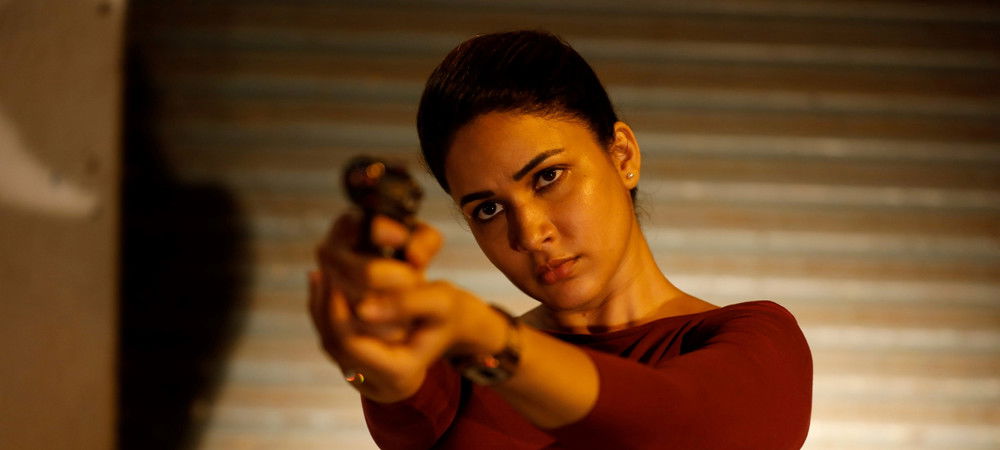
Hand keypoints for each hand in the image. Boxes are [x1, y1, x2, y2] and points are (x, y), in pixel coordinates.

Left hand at [309, 212, 484, 401]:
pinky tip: (323, 280)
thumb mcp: (440, 301)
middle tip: (322, 269)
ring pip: (327, 341)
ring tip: (320, 272)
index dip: (337, 311)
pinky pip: (329, 337)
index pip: (351, 345)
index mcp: (401, 376)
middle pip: (333, 344)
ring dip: (321, 305)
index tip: (334, 276)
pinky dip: (324, 308)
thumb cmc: (446, 311)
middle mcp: (378, 385)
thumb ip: (405, 303)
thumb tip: (361, 309)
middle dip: (324, 305)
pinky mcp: (354, 364)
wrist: (449, 326)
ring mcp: (363, 378)